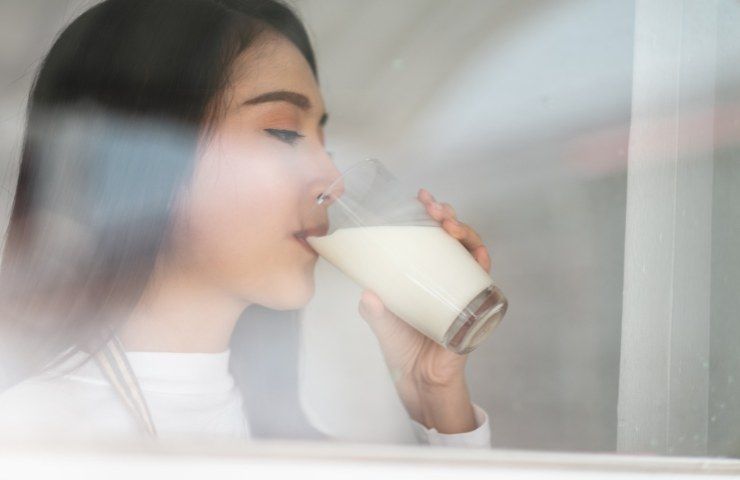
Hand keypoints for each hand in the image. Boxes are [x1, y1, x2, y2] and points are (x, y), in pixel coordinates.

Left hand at [357, 188, 491, 431]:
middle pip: (451, 236)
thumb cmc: (400, 346)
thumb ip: (373, 310)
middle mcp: (442, 275)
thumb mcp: (380, 321)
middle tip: (435, 210)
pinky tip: (477, 255)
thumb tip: (368, 293)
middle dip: (447, 216)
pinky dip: (482, 265)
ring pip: (470, 251)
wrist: (419, 379)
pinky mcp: (474, 306)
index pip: (426, 234)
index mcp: (420, 272)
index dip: (426, 213)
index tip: (420, 198)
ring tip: (450, 226)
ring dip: (465, 233)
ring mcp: (459, 288)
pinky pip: (483, 280)